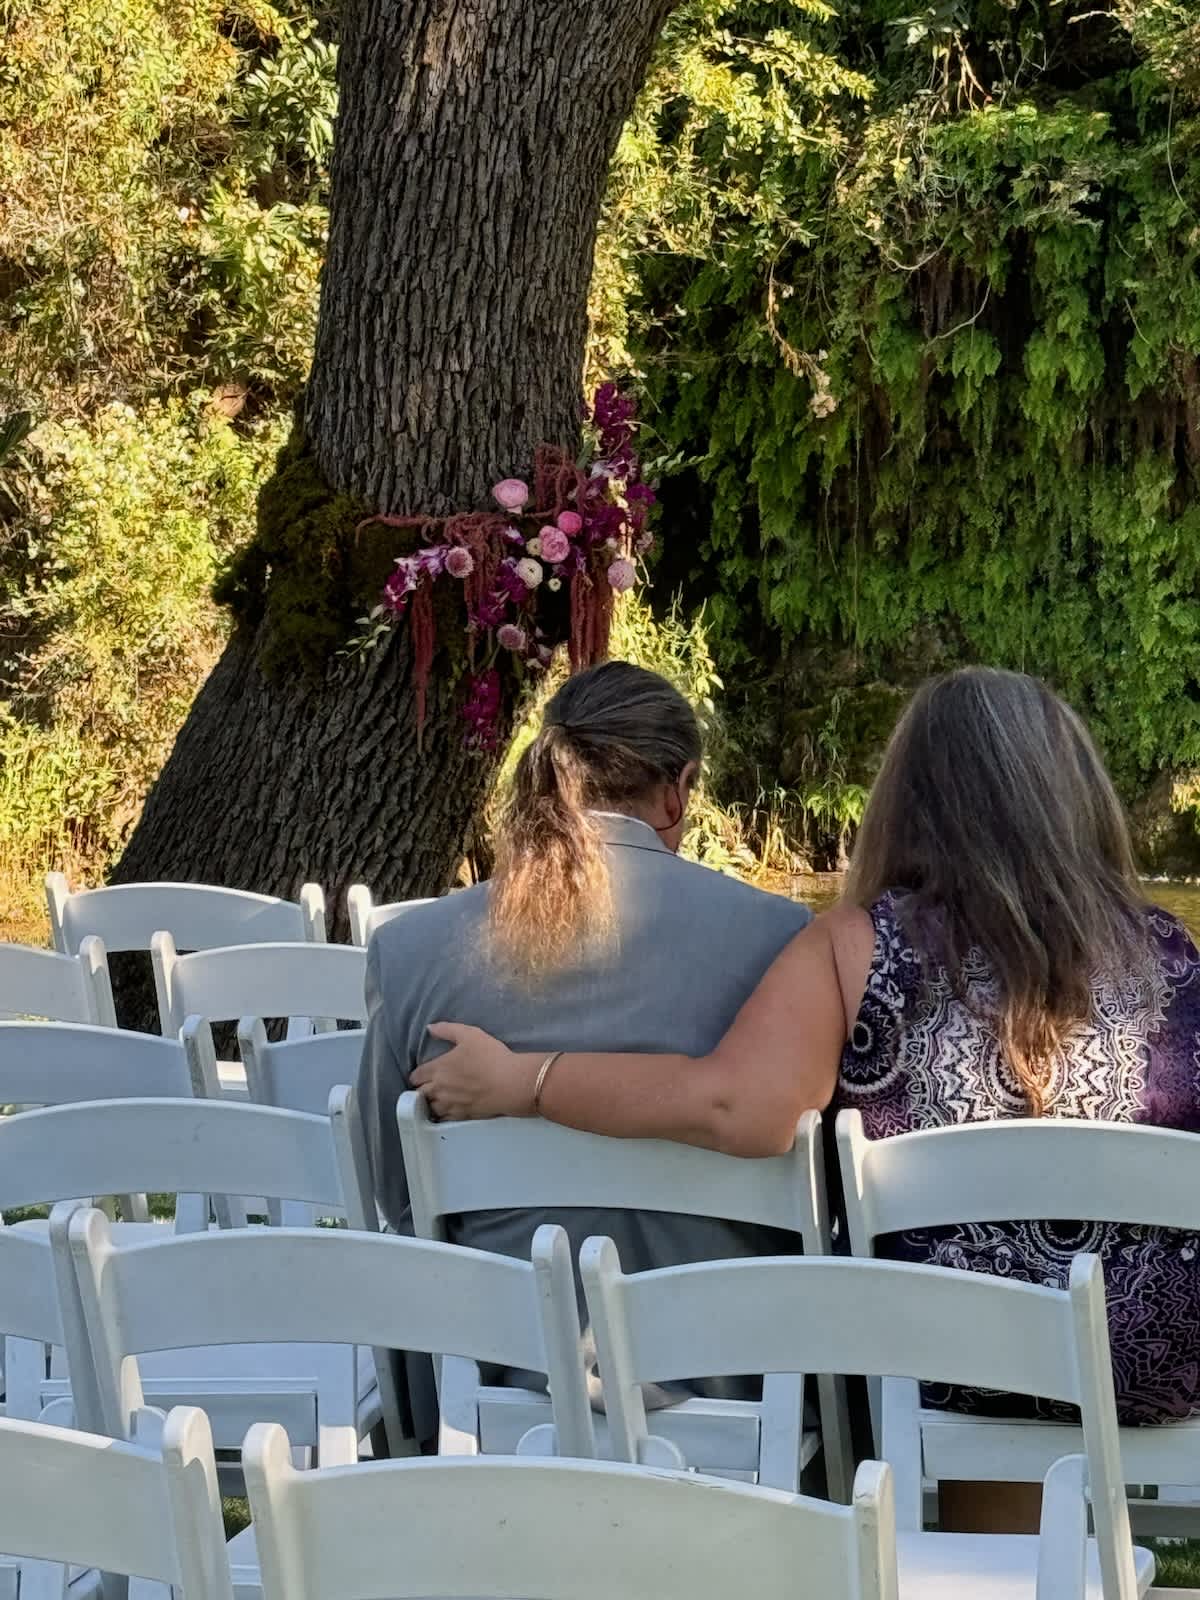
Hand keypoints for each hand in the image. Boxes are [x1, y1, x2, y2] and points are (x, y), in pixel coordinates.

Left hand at [410, 1022, 540, 1120]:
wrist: (510, 1083)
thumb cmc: (491, 1057)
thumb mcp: (470, 1034)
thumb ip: (447, 1030)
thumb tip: (430, 1028)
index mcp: (438, 1068)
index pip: (416, 1076)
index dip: (417, 1075)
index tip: (421, 1074)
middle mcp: (439, 1088)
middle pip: (420, 1093)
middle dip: (421, 1089)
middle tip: (427, 1086)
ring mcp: (450, 1104)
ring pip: (430, 1107)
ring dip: (430, 1102)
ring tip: (436, 1098)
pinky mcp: (462, 1115)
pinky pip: (444, 1118)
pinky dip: (442, 1114)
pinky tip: (448, 1109)